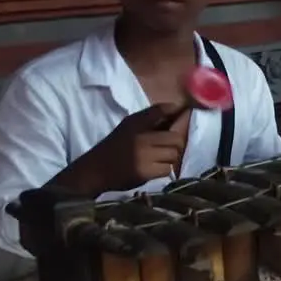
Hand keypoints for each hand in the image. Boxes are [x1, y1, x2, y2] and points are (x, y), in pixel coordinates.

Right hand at [52, 103, 185, 196]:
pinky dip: (163, 169)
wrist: (95, 170)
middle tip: (167, 147)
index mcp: (135, 123)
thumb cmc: (115, 146)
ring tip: (157, 158)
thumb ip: (151, 118)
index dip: (177, 111)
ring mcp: (143, 156)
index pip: (161, 110)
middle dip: (175, 143)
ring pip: (173, 155)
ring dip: (169, 157)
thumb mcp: (129, 126)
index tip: (185, 111)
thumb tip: (177, 108)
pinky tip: (153, 168)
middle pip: (176, 138)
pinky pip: (167, 169)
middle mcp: (140, 137)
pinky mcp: (144, 172)